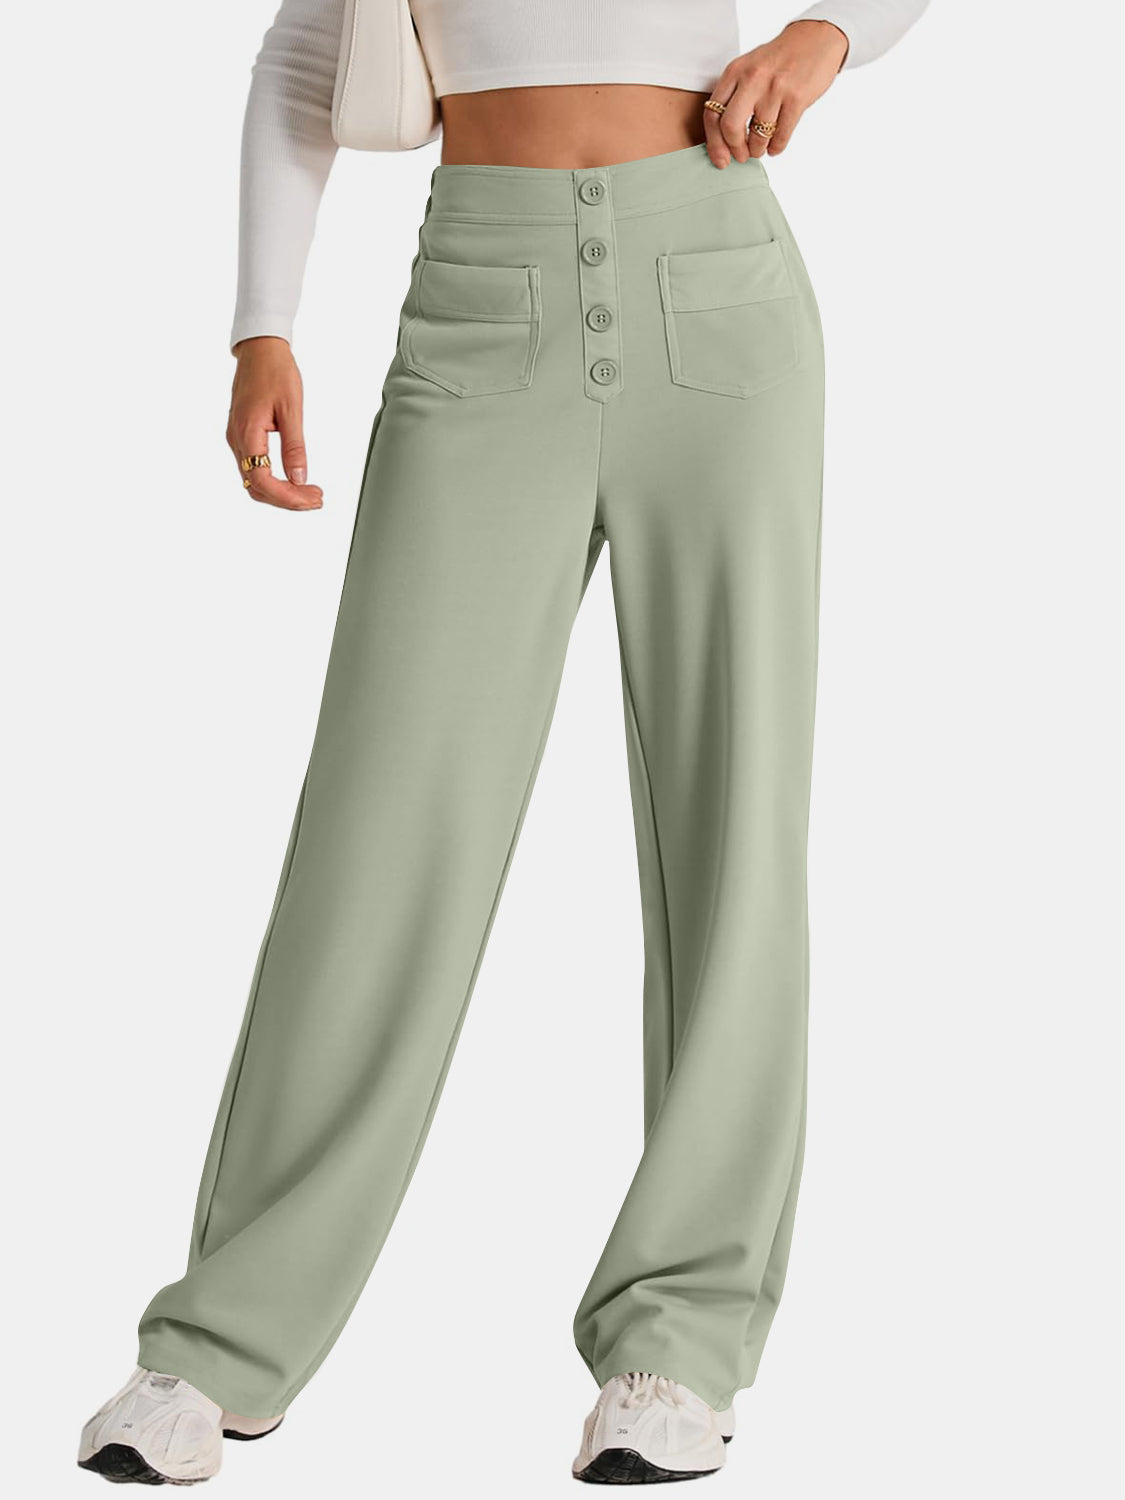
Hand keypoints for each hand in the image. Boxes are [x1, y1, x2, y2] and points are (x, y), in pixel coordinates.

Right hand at [226, 337, 323, 510]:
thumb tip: (299, 478)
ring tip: (309, 493)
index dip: (288, 497)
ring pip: (254, 481)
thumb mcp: (291, 409)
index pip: (263, 481)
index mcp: (247, 433)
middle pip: (257, 488)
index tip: (313, 497)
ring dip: (281, 493)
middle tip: (316, 498)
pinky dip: (274, 481)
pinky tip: (293, 480)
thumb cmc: (275, 371)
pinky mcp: (242, 435)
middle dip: (287, 500)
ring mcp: (237, 438)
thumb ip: (294, 447)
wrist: (259, 349)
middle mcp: (237, 440)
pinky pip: (254, 468)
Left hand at [704, 20, 849, 167]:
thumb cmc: (778, 59)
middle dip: (735, 149)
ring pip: (757, 136)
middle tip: (741, 156)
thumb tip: (722, 139)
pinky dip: (776, 148)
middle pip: (730, 127)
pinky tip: (775, 146)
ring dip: (758, 150)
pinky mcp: (797, 98)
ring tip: (760, 149)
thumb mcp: (749, 68)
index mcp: (735, 71)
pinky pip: (781, 137)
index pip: (713, 114)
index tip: (720, 159)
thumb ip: (734, 95)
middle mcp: (752, 78)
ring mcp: (775, 88)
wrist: (815, 38)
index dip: (714, 143)